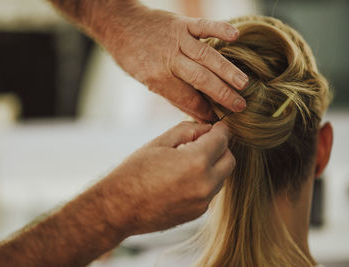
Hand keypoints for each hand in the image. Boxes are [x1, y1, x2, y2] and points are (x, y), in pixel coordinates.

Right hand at [98, 121, 234, 235]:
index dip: (220, 130)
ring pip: (221, 177)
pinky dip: (204, 181)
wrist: (119, 208)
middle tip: (202, 143)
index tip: (216, 127)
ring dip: (212, 166)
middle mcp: (205, 185)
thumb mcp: (160, 142)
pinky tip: (182, 178)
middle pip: (229, 160)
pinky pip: (210, 192)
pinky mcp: (197, 213)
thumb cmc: (134, 172)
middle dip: (220, 148)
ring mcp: (202, 202)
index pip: (222, 140)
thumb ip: (188, 130)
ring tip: (186, 161)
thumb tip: (206, 129)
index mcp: (196, 162)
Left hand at [103, 6, 247, 121]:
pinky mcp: (181, 24)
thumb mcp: (146, 81)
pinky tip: (235, 36)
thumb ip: (172, 94)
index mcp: (157, 78)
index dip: (204, 110)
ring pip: (206, 56)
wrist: (119, 25)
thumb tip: (197, 112)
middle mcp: (168, 60)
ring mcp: (176, 40)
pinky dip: (220, 29)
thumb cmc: (133, 56)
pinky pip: (203, 26)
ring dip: (227, 70)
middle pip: (200, 80)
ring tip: (244, 84)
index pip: (187, 99)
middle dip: (222, 94)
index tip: (218, 118)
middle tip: (240, 106)